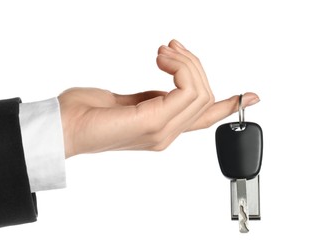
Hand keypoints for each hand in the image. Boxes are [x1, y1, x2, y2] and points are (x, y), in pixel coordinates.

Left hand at [58, 39, 259, 157]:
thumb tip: (171, 86)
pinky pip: (187, 91)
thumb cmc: (86, 114)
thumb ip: (154, 98)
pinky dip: (180, 67)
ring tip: (161, 52)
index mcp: (162, 128)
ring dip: (186, 62)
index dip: (230, 103)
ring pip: (200, 91)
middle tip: (167, 49)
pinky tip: (161, 58)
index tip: (252, 93)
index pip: (204, 117)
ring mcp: (161, 131)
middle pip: (205, 95)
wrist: (62, 126)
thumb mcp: (129, 101)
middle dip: (193, 63)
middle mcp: (166, 133)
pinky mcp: (151, 122)